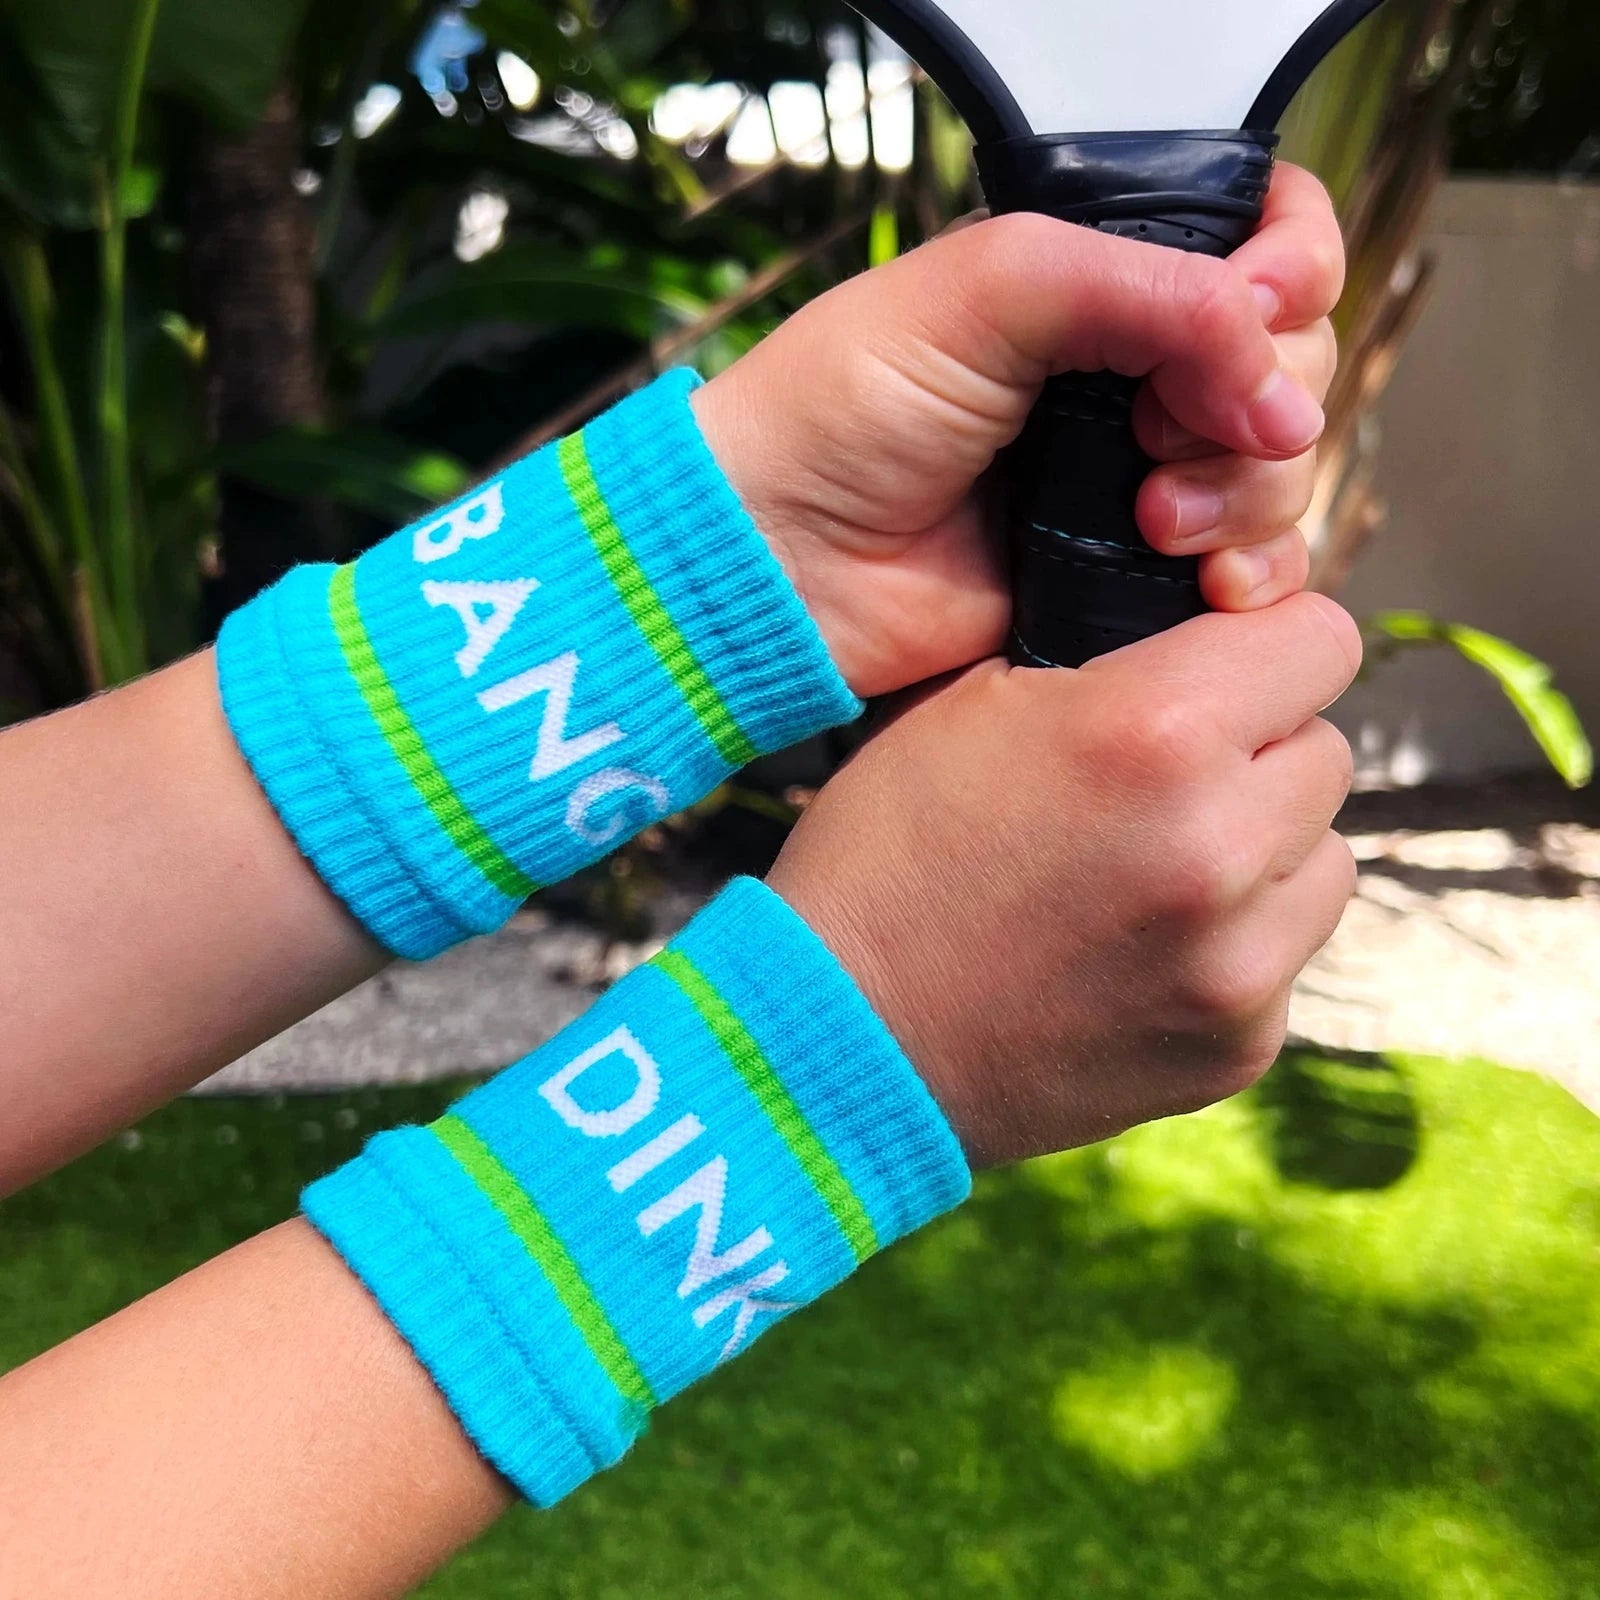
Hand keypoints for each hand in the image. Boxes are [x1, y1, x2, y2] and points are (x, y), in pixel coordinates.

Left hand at [692, 163, 1342, 696]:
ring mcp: (1133, 482)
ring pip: (1280, 474)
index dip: (1291, 277)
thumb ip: (1151, 288)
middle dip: (1258, 400)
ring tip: (1149, 515)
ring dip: (1246, 494)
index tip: (1259, 313)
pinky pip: (1248, 571)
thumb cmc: (845, 407)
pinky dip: (1252, 572)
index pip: (1260, 252)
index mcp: (1101, 287)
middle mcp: (1129, 379)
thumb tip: (1280, 381)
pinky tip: (1200, 576)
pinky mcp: (1125, 577)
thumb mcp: (994, 288)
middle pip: (1290, 367)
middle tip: (1155, 431)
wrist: (781, 554)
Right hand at [766, 593, 1360, 1165]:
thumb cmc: (888, 854)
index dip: (1266, 644)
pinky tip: (1134, 951)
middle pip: (1328, 750)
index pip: (1319, 639)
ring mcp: (1239, 963)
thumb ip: (1108, 662)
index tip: (1224, 670)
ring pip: (1326, 859)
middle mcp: (1223, 846)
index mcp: (1156, 731)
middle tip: (1162, 780)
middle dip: (1259, 750)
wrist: (841, 1038)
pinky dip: (1233, 944)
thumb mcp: (971, 704)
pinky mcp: (1238, 1048)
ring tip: (1153, 869)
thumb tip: (1203, 647)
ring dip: (1264, 850)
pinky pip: (1284, 958)